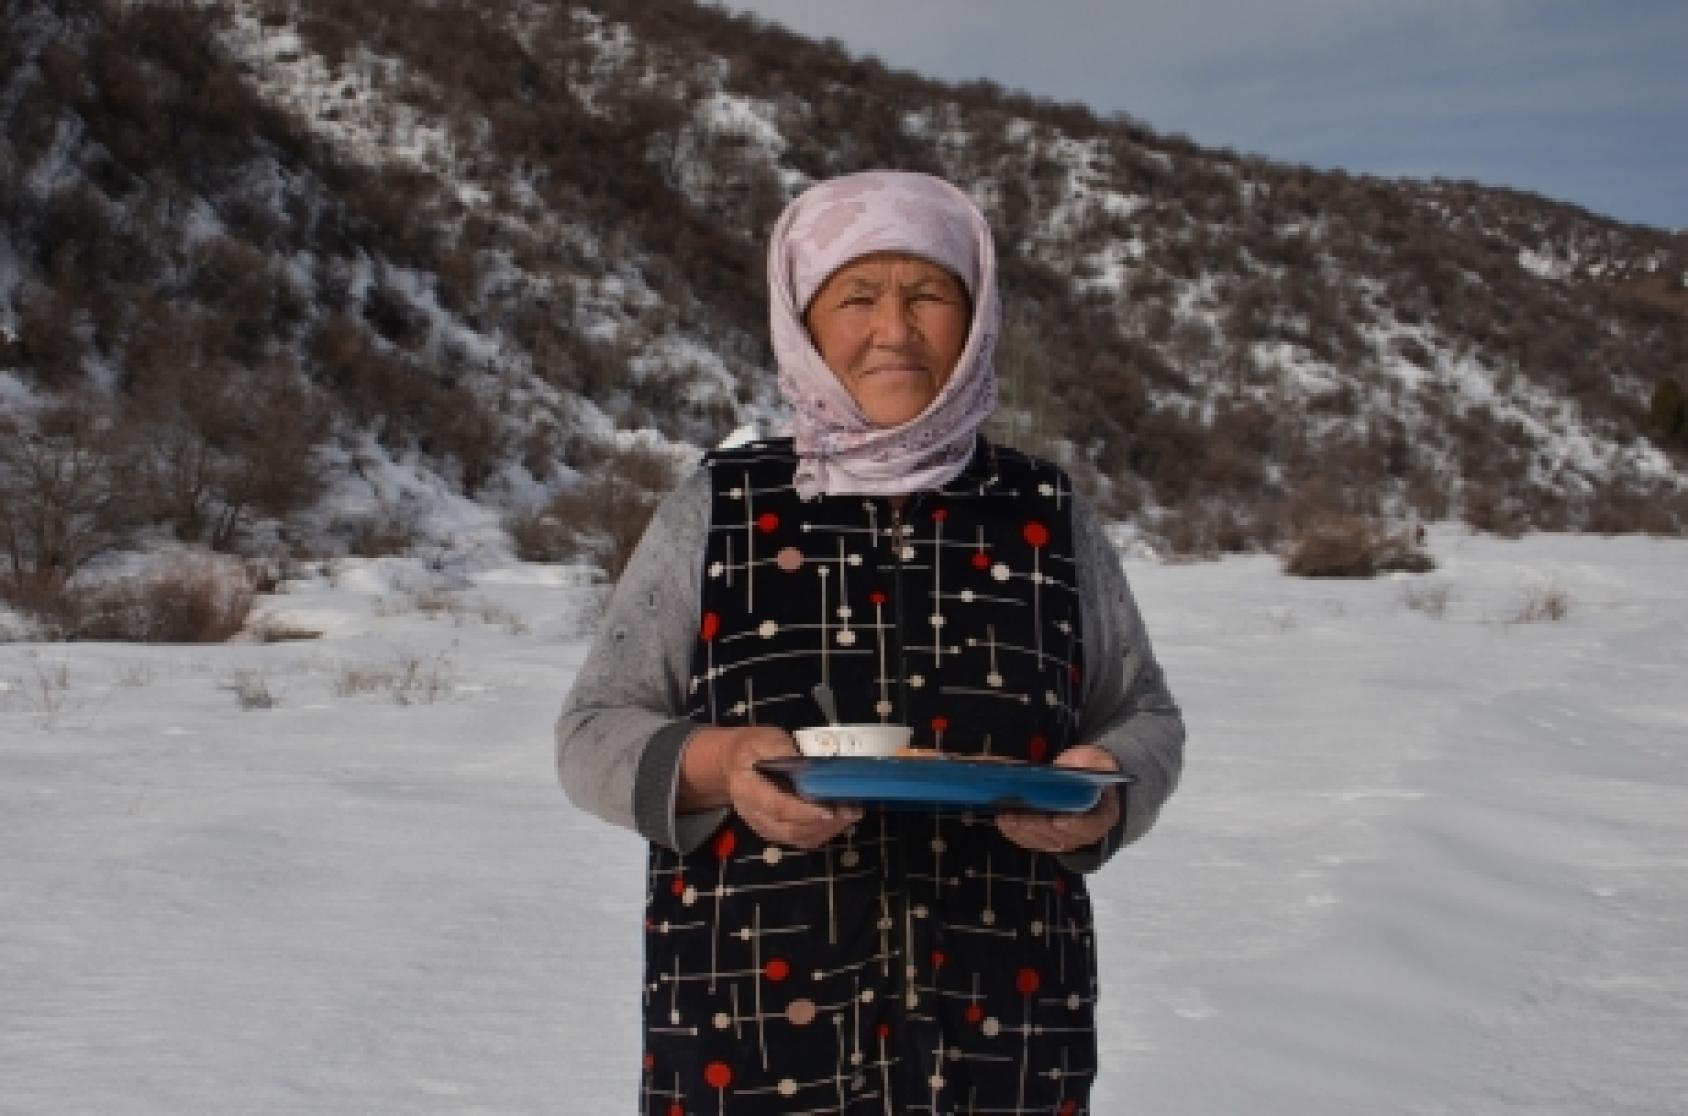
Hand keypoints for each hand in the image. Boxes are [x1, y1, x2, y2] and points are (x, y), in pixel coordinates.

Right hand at [684, 726, 862, 849]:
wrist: (730, 766)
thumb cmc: (749, 749)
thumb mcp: (763, 739)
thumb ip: (783, 749)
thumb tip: (810, 763)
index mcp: (748, 790)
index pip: (777, 807)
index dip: (805, 812)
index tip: (830, 810)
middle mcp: (755, 815)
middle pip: (792, 829)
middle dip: (825, 823)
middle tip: (851, 809)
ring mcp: (766, 827)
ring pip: (800, 839)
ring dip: (829, 830)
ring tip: (851, 813)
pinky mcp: (776, 832)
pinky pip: (802, 840)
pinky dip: (824, 833)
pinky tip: (840, 819)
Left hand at [996, 744, 1120, 854]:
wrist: (1080, 781)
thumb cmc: (1089, 771)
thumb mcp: (1098, 760)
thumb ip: (1093, 761)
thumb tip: (1084, 763)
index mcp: (1102, 815)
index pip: (1090, 825)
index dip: (1075, 824)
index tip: (1059, 820)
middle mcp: (1084, 833)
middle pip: (1061, 836)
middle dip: (1039, 827)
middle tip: (1022, 817)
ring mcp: (1064, 839)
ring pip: (1042, 841)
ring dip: (1023, 831)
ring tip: (1007, 816)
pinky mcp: (1046, 839)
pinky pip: (1030, 841)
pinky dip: (1015, 832)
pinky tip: (1003, 820)